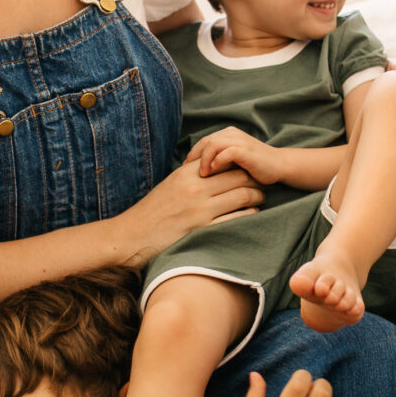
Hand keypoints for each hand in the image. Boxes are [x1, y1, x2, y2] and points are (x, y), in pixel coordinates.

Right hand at [117, 159, 262, 266]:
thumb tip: (216, 169)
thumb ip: (193, 175)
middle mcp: (195, 188)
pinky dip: (249, 216)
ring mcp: (200, 209)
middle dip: (257, 180)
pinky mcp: (202, 230)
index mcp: (187, 174)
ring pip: (242, 196)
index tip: (252, 169)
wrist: (131, 236)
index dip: (244, 164)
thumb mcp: (171, 185)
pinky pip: (235, 219)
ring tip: (261, 199)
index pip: (225, 161)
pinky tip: (252, 215)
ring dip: (257, 197)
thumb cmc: (153, 212)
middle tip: (264, 184)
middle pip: (239, 177)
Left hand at [187, 127, 285, 183]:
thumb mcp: (232, 163)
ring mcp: (239, 140)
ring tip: (202, 175)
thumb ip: (218, 161)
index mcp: (227, 134)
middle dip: (194, 158)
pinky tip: (214, 173)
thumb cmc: (255, 167)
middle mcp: (232, 133)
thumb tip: (194, 172)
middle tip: (188, 174)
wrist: (279, 166)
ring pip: (212, 144)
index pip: (202, 142)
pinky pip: (226, 152)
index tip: (185, 171)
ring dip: (204, 160)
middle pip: (204, 141)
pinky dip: (218, 162)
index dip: (192, 155)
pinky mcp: (246, 150)